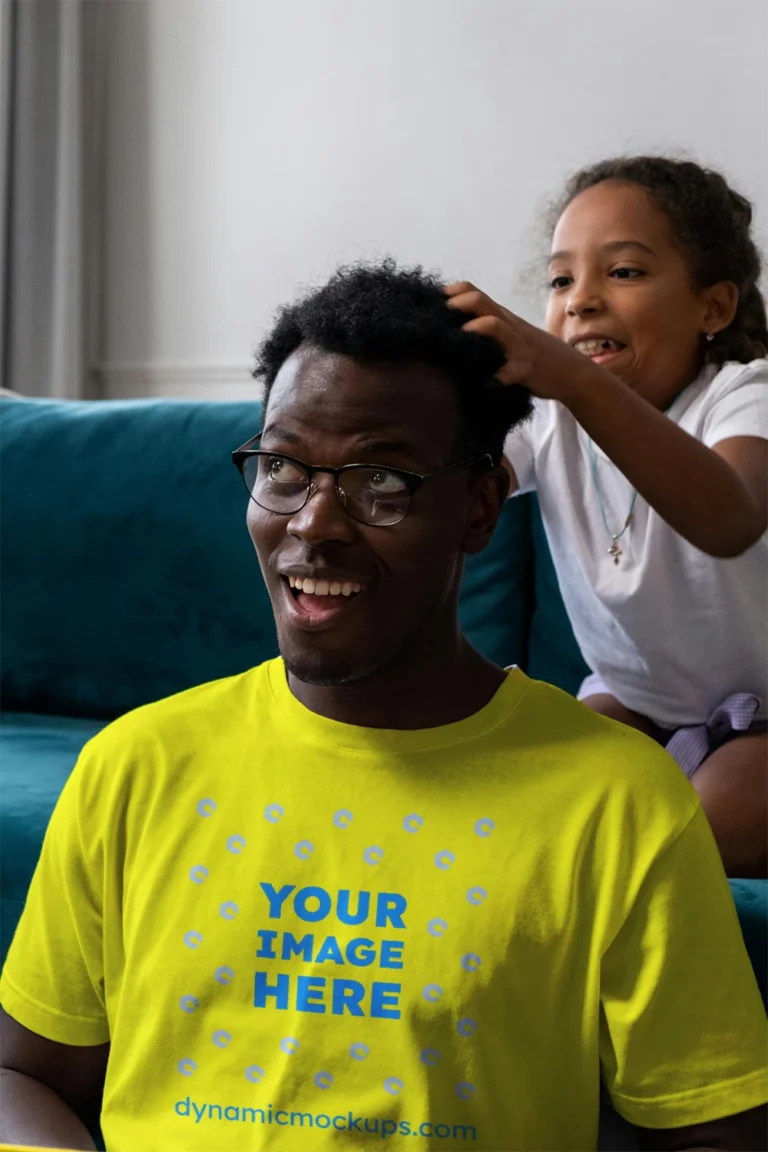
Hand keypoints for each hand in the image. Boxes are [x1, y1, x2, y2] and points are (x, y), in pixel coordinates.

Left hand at [445, 281, 603, 403]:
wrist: (573, 372)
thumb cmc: (535, 355)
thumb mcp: (511, 336)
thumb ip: (489, 331)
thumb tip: (452, 333)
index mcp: (502, 318)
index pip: (475, 292)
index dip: (453, 293)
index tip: (432, 301)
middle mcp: (509, 326)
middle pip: (482, 302)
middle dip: (458, 304)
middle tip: (438, 316)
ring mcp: (518, 346)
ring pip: (495, 325)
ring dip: (475, 328)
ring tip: (460, 338)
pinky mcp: (525, 368)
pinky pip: (510, 371)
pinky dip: (495, 378)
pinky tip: (484, 384)